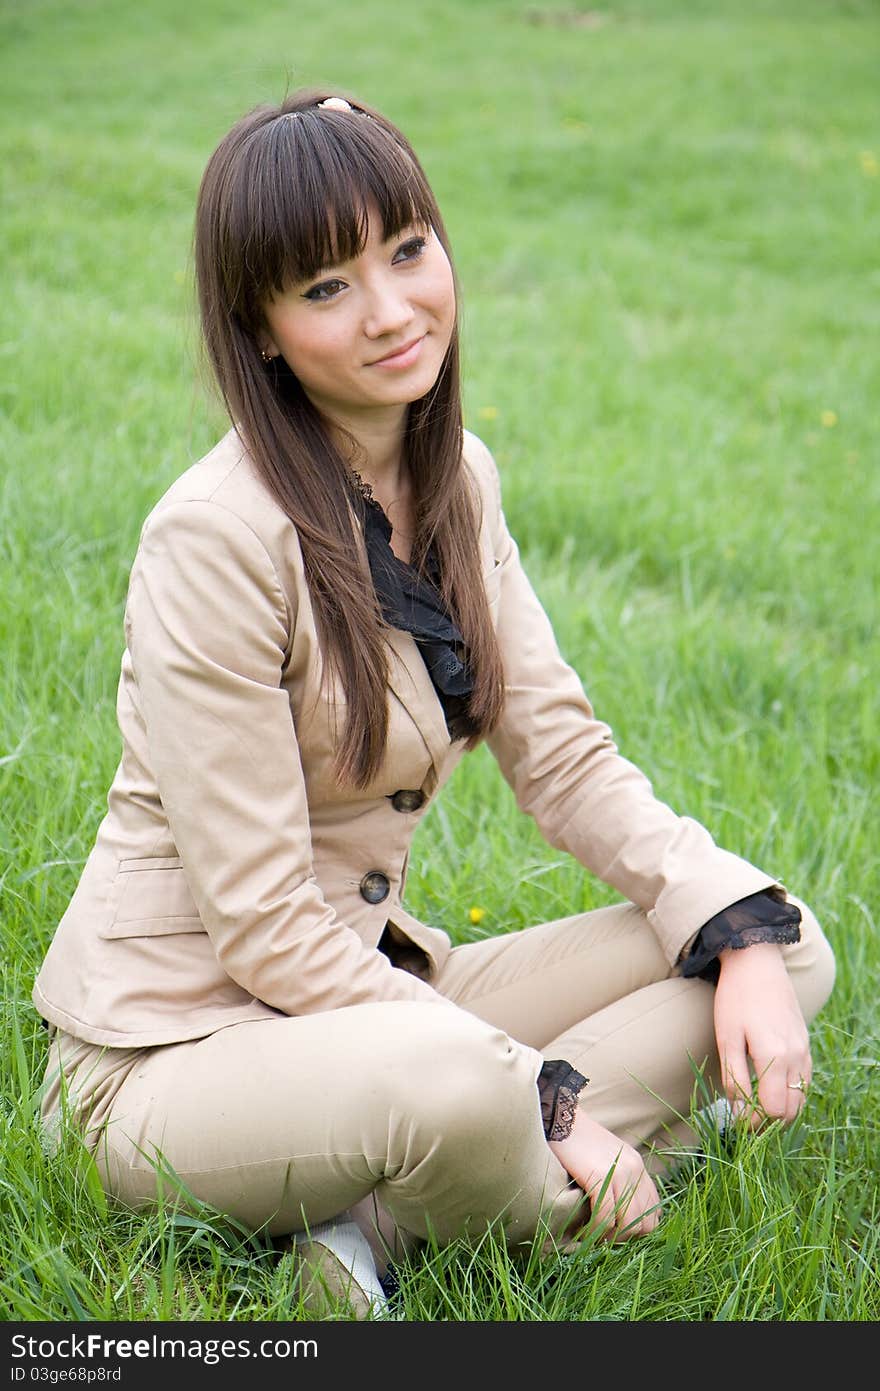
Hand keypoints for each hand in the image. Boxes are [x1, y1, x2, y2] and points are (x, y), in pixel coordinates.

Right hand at [549, 1109, 660, 1241]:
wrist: (561, 1117)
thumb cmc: (578, 1142)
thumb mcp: (608, 1160)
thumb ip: (619, 1181)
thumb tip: (618, 1216)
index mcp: (638, 1167)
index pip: (653, 1212)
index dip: (636, 1230)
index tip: (615, 1233)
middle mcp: (635, 1170)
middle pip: (644, 1224)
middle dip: (624, 1238)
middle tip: (603, 1238)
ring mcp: (619, 1173)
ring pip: (627, 1224)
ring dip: (610, 1237)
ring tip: (593, 1236)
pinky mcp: (598, 1176)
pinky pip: (605, 1215)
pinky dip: (595, 1229)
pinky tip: (584, 1230)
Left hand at [714, 942, 811, 1128]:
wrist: (756, 962)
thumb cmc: (736, 998)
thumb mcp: (726, 1038)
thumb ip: (734, 1078)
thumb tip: (740, 1112)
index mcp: (775, 1056)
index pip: (773, 1110)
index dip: (755, 1122)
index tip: (737, 1121)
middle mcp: (796, 1056)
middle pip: (791, 1109)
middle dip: (769, 1121)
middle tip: (745, 1118)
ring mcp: (804, 1049)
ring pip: (801, 1096)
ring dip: (781, 1108)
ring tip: (755, 1105)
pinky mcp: (805, 1042)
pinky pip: (804, 1079)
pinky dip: (791, 1091)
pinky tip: (771, 1086)